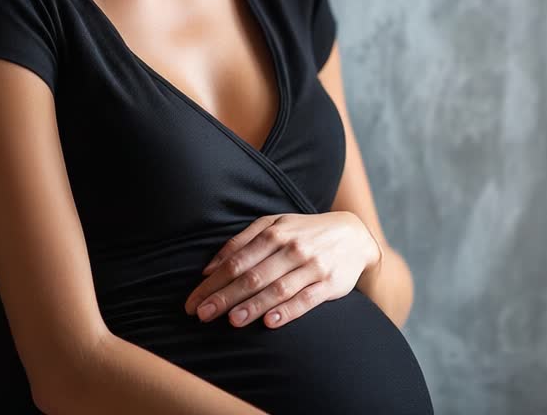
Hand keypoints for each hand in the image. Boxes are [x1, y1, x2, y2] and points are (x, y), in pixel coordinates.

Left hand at [183, 212, 379, 328]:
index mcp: (274, 234)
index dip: (213, 283)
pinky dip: (289, 310)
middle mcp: (292, 249)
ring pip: (278, 288)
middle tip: (202, 315)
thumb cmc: (304, 232)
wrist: (353, 235)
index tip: (193, 302)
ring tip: (232, 321)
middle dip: (225, 297)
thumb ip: (241, 242)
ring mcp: (312, 266)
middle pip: (253, 276)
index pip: (236, 262)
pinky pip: (307, 299)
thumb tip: (209, 267)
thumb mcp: (274, 225)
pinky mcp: (329, 284)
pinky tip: (271, 322)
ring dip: (253, 305)